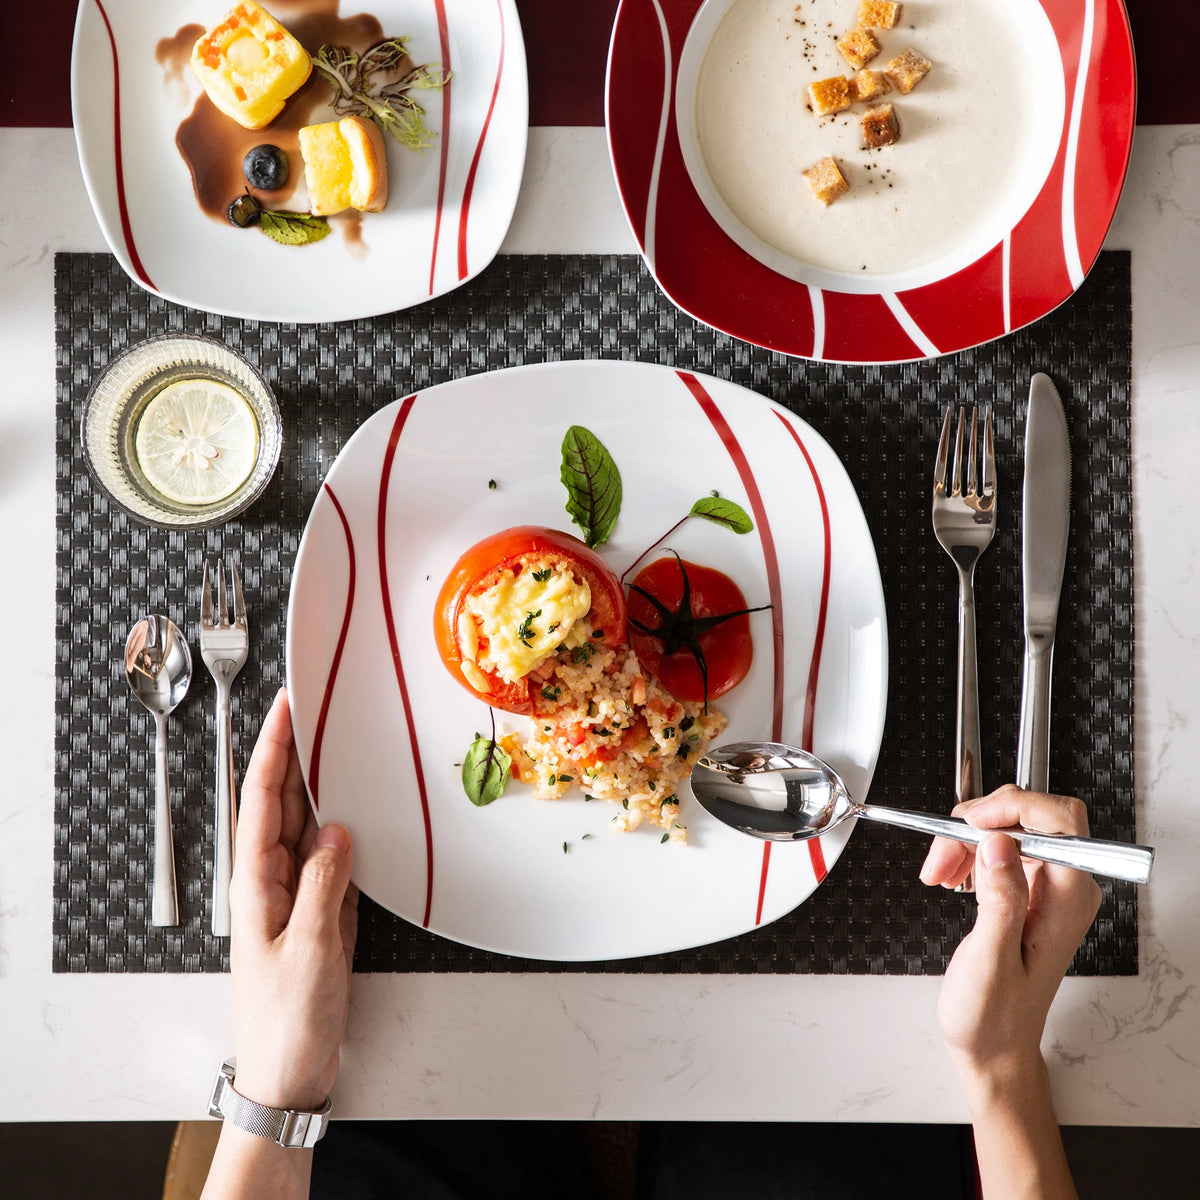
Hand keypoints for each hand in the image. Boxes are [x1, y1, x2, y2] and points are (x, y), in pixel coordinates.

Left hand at [228, 688, 357, 1111]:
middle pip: (282, 801)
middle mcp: (272, 879)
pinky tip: (353, 806)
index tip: (285, 707)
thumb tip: (336, 832)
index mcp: (257, 883)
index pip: (260, 800)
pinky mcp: (320, 909)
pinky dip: (342, 824)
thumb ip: (323, 886)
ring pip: (307, 823)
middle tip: (314, 707)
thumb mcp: (309, 950)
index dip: (272, 750)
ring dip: (319, 782)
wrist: (289, 1071)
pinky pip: (331, 854)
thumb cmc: (288, 1019)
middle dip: (295, 751)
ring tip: (335, 740)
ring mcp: (296, 892)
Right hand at [920, 785, 1100, 1079]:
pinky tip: (950, 875)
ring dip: (966, 840)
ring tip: (940, 872)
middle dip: (979, 825)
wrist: (990, 1044)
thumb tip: (999, 846)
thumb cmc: (993, 1015)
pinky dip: (967, 852)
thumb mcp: (991, 958)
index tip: (971, 822)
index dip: (1014, 808)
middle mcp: (1065, 887)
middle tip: (944, 854)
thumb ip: (1001, 899)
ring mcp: (1047, 887)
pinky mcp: (1026, 890)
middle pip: (1029, 818)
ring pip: (1008, 829)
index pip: (1059, 820)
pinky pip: (998, 849)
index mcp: (1068, 899)